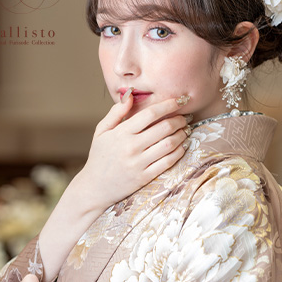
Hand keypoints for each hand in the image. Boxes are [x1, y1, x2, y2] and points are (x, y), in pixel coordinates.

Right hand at [77, 89, 191, 212]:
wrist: (95, 187)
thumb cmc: (99, 156)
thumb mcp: (101, 131)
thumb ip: (116, 112)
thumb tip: (130, 94)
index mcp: (121, 133)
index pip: (150, 114)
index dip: (168, 105)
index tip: (179, 100)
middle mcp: (131, 147)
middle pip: (164, 128)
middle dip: (179, 119)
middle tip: (185, 116)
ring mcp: (139, 163)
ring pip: (169, 144)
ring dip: (182, 135)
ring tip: (186, 130)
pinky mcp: (145, 177)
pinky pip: (168, 162)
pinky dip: (179, 152)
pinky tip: (182, 146)